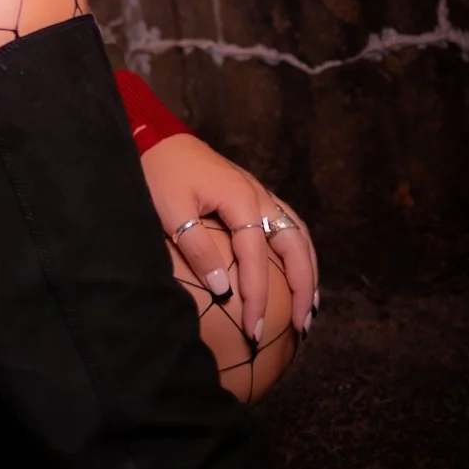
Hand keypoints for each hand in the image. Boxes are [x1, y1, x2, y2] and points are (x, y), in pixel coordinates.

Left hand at [140, 131, 317, 343]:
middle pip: (295, 246)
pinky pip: (290, 227)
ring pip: (299, 236)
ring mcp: (262, 195)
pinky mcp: (256, 197)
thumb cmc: (161, 173)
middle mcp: (260, 197)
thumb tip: (223, 290)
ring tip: (310, 308)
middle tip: (302, 326)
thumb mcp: (171, 211)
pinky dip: (300, 254)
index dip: (257, 297)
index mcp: (241, 200)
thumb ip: (198, 248)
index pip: (256, 258)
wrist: (158, 137)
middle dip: (302, 288)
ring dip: (308, 272)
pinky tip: (298, 274)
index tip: (254, 330)